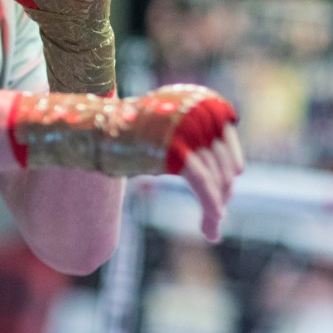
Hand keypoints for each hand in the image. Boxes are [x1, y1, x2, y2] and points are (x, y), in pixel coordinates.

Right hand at [130, 84, 243, 241]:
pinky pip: (203, 184)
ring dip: (216, 209)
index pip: (226, 142)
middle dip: (222, 194)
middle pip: (223, 162)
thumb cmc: (132, 133)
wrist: (97, 129)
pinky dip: (210, 207)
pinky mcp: (177, 149)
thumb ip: (201, 142)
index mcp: (202, 101)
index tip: (223, 197)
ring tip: (212, 231)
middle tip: (214, 219)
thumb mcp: (172, 130)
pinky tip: (211, 229)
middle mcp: (200, 111)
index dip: (227, 171)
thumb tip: (234, 175)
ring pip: (216, 178)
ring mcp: (189, 129)